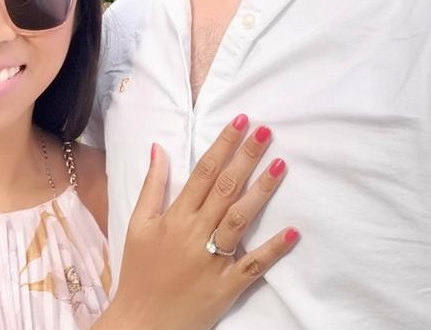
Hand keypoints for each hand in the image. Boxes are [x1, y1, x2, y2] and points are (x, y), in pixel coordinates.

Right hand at [96, 116, 297, 329]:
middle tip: (265, 131)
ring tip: (280, 165)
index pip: (203, 172)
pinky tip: (293, 231)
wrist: (140, 324)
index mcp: (175, 217)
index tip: (240, 121)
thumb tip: (159, 148)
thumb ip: (151, 186)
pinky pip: (253, 265)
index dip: (223, 145)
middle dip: (246, 157)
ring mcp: (212, 260)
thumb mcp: (138, 225)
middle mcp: (195, 234)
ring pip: (240, 220)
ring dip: (261, 192)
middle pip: (225, 189)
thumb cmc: (139, 270)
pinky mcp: (226, 286)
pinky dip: (273, 249)